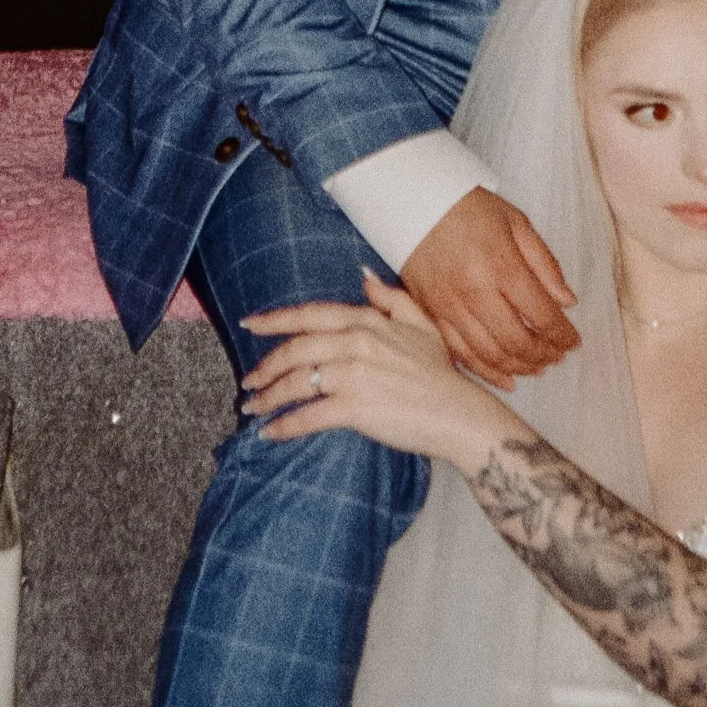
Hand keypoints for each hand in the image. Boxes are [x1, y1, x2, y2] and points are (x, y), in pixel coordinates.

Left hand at [244, 274, 517, 467]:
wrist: (459, 413)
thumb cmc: (440, 373)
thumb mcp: (420, 324)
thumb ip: (390, 297)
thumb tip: (363, 273)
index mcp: (366, 321)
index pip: (309, 315)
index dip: (275, 320)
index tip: (249, 325)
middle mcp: (355, 342)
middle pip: (295, 349)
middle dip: (265, 366)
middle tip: (248, 382)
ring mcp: (354, 374)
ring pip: (295, 382)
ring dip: (268, 397)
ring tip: (253, 408)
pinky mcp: (355, 407)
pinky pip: (308, 416)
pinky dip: (284, 426)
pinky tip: (269, 433)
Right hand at [397, 185, 578, 385]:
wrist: (414, 203)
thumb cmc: (468, 208)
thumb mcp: (516, 222)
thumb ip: (544, 263)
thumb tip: (567, 301)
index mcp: (501, 266)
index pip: (542, 314)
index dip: (562, 335)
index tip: (574, 342)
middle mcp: (475, 292)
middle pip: (517, 341)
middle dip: (544, 355)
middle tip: (557, 357)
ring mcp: (450, 307)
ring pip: (490, 354)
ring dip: (519, 367)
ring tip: (538, 367)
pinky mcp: (431, 315)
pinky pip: (460, 354)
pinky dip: (486, 372)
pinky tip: (506, 379)